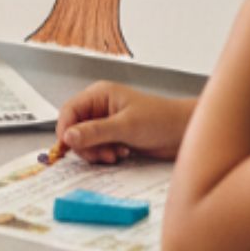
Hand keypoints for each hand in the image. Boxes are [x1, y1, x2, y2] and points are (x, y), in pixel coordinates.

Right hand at [55, 82, 192, 163]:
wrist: (185, 133)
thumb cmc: (162, 120)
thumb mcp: (125, 126)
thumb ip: (94, 132)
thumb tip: (68, 136)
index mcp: (99, 95)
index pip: (69, 111)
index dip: (64, 129)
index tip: (66, 147)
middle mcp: (100, 107)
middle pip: (74, 129)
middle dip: (85, 145)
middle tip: (102, 154)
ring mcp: (106, 123)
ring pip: (85, 142)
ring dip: (97, 152)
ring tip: (116, 153)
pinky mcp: (113, 137)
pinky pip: (97, 149)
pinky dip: (105, 155)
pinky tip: (121, 153)